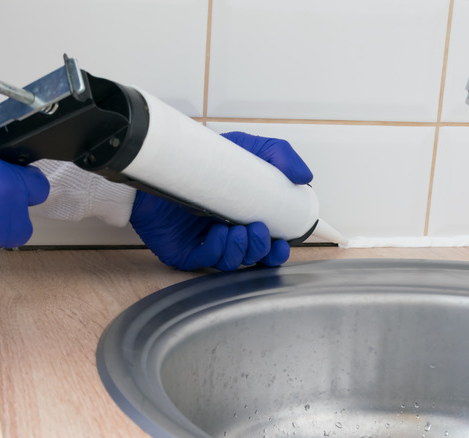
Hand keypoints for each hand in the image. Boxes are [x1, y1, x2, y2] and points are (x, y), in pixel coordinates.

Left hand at [130, 131, 312, 270]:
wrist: (162, 161)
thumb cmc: (202, 157)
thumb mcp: (246, 148)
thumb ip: (279, 154)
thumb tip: (305, 177)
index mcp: (244, 217)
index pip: (268, 243)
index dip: (278, 249)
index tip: (284, 243)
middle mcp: (227, 233)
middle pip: (253, 257)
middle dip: (261, 252)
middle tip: (259, 232)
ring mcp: (205, 243)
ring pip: (232, 262)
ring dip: (241, 252)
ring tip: (237, 230)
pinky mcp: (183, 251)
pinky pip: (205, 261)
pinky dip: (216, 252)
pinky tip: (218, 235)